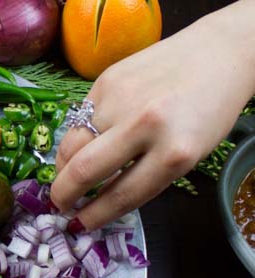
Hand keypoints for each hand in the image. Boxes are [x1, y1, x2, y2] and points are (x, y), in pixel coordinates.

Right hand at [51, 0, 254, 228]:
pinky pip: (78, 118)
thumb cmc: (209, 110)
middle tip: (59, 204)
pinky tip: (81, 144)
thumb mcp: (189, 153)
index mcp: (174, 153)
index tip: (78, 224)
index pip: (122, 195)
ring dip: (62, 167)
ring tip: (65, 176)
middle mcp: (144, 125)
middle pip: (85, 170)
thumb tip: (100, 196)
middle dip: (63, 194)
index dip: (94, 215)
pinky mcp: (105, 79)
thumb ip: (148, 174)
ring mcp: (121, 99)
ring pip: (72, 143)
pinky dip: (75, 137)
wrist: (217, 53)